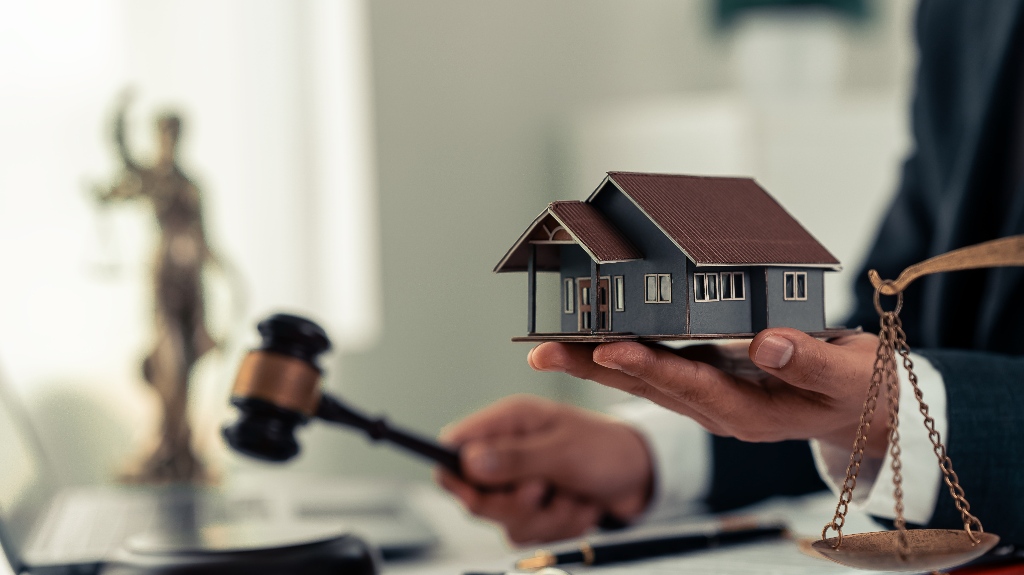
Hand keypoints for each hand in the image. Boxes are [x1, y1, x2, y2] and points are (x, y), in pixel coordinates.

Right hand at [435, 394, 652, 543]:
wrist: (643, 475)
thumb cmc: (607, 449)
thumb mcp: (564, 451)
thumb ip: (515, 458)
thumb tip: (469, 462)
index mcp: (510, 422)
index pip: (455, 445)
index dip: (455, 473)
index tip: (474, 492)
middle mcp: (509, 451)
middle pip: (476, 495)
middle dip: (516, 504)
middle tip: (544, 489)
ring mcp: (520, 482)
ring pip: (507, 521)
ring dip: (548, 517)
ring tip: (574, 494)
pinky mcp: (535, 509)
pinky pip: (531, 533)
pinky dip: (560, 526)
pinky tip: (579, 504)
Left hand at [528, 329, 887, 457]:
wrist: (868, 411)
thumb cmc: (860, 388)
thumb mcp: (848, 375)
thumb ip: (808, 360)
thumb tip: (766, 342)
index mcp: (751, 413)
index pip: (689, 386)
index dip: (648, 367)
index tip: (608, 348)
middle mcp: (720, 410)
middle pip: (648, 387)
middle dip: (593, 368)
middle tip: (541, 351)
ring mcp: (711, 400)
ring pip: (646, 381)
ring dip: (596, 363)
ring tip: (549, 346)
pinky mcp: (710, 385)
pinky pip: (660, 371)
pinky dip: (626, 355)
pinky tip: (595, 340)